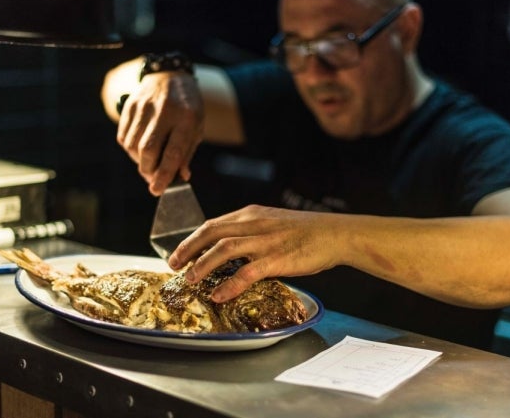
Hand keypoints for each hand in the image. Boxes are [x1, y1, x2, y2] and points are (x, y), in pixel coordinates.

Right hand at [116, 72, 203, 194]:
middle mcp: (164, 110)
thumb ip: (187, 153)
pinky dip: (130, 149)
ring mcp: (144, 106)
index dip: (164, 174)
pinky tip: (139, 148)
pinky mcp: (130, 105)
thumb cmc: (187, 107)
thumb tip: (180, 177)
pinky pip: (123, 137)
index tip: (157, 190)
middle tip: (152, 178)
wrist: (171, 76)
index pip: (173, 152)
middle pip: (148, 150)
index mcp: (187, 117)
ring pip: (132, 146)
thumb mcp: (196, 128)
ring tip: (148, 162)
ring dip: (138, 161)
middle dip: (148, 170)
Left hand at [167, 205, 341, 301]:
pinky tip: (218, 295)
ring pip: (223, 250)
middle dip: (188, 250)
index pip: (213, 224)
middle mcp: (254, 224)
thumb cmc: (306, 231)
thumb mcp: (273, 222)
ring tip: (190, 280)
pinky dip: (229, 285)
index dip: (193, 239)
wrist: (335, 234)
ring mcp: (265, 241)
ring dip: (202, 266)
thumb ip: (251, 232)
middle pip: (211, 233)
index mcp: (251, 214)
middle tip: (174, 265)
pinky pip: (246, 273)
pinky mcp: (277, 258)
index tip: (180, 253)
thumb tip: (229, 250)